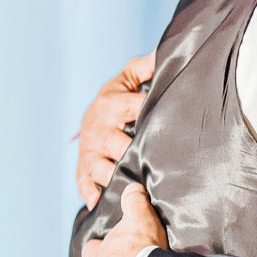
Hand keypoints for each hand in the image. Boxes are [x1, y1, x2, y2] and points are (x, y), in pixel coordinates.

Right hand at [76, 53, 156, 208]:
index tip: (172, 125)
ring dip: (113, 176)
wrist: (93, 114)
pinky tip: (99, 203)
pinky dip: (90, 193)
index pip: (135, 109)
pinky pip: (84, 182)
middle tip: (150, 164)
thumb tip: (162, 54)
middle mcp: (99, 128)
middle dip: (130, 153)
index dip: (151, 116)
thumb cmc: (119, 95)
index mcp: (112, 103)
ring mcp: (91, 150)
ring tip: (130, 187)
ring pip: (100, 166)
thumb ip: (146, 66)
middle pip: (116, 143)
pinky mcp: (83, 167)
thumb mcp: (130, 76)